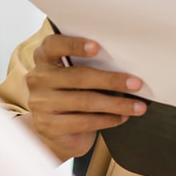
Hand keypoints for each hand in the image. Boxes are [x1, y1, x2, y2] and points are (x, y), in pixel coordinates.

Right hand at [25, 34, 145, 159]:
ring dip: (116, 104)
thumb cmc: (72, 94)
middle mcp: (38, 79)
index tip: (97, 47)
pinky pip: (83, 122)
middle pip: (78, 77)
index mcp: (43, 59)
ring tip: (137, 106)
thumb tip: (126, 69)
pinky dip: (107, 120)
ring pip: (85, 101)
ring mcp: (40, 103)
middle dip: (111, 80)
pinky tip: (121, 117)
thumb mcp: (75, 76)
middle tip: (136, 84)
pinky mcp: (47, 126)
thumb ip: (89, 67)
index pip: (53, 46)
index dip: (74, 45)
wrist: (56, 130)